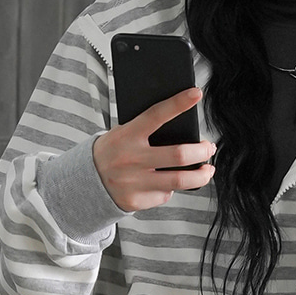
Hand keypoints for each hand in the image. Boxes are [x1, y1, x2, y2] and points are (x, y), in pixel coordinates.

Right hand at [91, 88, 216, 212]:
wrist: (86, 181)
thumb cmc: (114, 151)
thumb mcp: (123, 134)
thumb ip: (147, 132)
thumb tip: (184, 129)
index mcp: (127, 135)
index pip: (156, 115)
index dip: (178, 103)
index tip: (196, 93)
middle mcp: (131, 159)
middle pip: (178, 155)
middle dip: (202, 151)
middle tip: (209, 147)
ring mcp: (133, 182)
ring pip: (180, 181)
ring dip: (201, 175)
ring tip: (207, 170)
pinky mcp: (136, 201)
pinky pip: (165, 195)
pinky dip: (170, 188)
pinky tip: (166, 183)